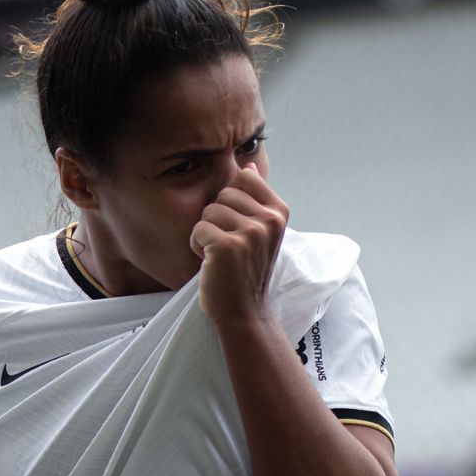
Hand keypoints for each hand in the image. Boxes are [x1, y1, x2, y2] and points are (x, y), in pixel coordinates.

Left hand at [191, 169, 286, 327]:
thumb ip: (254, 198)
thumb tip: (247, 166)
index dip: (230, 200)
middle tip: (227, 244)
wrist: (243, 310)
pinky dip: (196, 246)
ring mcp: (251, 233)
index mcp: (279, 212)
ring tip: (220, 254)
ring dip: (206, 233)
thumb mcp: (259, 230)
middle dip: (216, 218)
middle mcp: (269, 220)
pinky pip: (198, 229)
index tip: (238, 224)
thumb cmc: (244, 269)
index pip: (245, 177)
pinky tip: (211, 262)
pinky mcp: (229, 246)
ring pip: (209, 211)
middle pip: (223, 193)